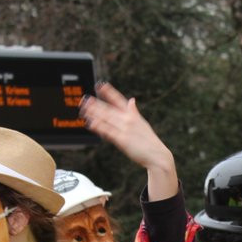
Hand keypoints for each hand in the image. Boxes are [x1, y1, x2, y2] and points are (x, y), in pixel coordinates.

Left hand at [80, 83, 176, 200]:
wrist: (157, 155)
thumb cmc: (149, 141)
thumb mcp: (142, 123)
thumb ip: (134, 111)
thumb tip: (132, 100)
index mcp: (133, 115)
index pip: (119, 100)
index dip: (109, 92)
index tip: (100, 85)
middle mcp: (128, 120)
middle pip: (109, 109)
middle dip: (96, 104)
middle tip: (84, 99)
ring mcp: (125, 129)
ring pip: (107, 119)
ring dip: (94, 114)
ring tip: (83, 109)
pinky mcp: (123, 140)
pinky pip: (108, 132)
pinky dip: (99, 127)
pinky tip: (91, 123)